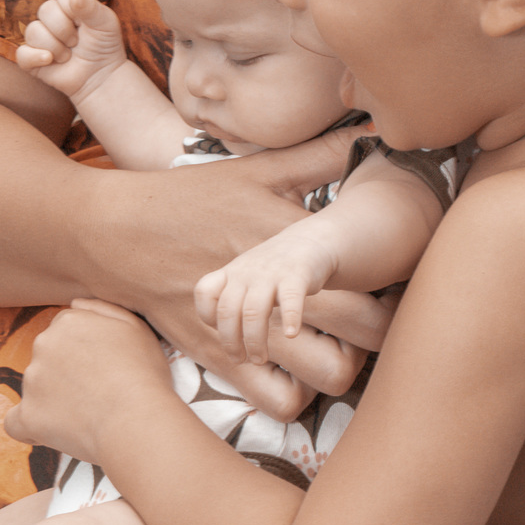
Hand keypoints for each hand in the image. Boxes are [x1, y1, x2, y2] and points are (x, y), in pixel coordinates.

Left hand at [4, 298, 172, 460]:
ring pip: (36, 388)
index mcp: (68, 322)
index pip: (64, 331)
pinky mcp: (26, 416)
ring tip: (87, 413)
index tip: (100, 366)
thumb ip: (102, 309)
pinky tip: (54, 431)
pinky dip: (31, 427)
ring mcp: (32, 381)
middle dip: (65, 371)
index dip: (83, 350)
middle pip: (47, 357)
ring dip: (53, 398)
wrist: (136, 420)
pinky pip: (17, 423)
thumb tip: (75, 304)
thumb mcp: (135, 326)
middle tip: (96, 390)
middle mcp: (43, 345)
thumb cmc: (143, 373)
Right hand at [17, 0, 125, 101]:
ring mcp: (40, 37)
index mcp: (70, 4)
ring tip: (68, 55)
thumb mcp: (106, 23)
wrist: (100, 76)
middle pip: (45, 10)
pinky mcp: (31, 57)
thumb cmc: (104, 46)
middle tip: (77, 42)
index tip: (85, 21)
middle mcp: (52, 18)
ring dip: (55, 47)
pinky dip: (36, 57)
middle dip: (64, 30)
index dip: (73, 7)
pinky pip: (22, 53)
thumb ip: (91, 7)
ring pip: (33, 31)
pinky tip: (50, 61)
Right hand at [88, 129, 392, 401]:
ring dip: (344, 366)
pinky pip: (278, 401)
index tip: (408, 278)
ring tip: (343, 344)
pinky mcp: (223, 361)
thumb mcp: (259, 170)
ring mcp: (251, 334)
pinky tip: (298, 365)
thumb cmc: (193, 197)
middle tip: (382, 315)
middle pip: (364, 338)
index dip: (403, 285)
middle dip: (385, 332)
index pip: (373, 278)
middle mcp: (278, 296)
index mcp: (295, 246)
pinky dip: (295, 391)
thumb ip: (320, 154)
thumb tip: (372, 124)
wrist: (116, 235)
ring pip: (327, 379)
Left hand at [196, 218, 345, 364]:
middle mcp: (247, 272)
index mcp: (232, 272)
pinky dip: (290, 319)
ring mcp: (271, 273)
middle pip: (228, 310)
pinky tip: (291, 334)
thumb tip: (226, 341)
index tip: (223, 331)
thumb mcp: (246, 275)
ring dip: (255, 341)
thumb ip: (232, 299)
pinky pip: (291, 300)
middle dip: (230, 342)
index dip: (208, 316)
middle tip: (240, 360)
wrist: (310, 240)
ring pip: (254, 312)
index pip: (205, 292)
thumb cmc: (274, 269)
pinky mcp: (297, 275)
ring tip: (260, 359)